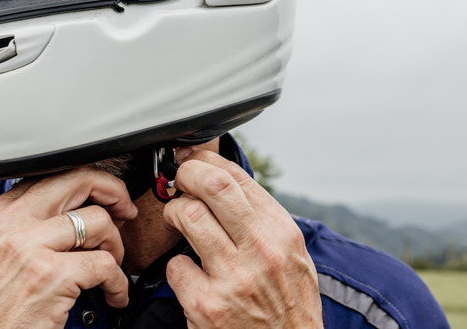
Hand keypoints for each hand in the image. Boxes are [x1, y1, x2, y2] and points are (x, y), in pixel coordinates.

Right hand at [0, 167, 137, 328]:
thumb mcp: (1, 251)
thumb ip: (31, 223)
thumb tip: (78, 203)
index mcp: (0, 214)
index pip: (55, 174)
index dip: (91, 182)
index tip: (107, 199)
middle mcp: (11, 224)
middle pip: (78, 181)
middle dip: (114, 193)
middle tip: (125, 214)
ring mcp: (30, 248)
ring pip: (99, 222)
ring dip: (116, 248)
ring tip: (109, 268)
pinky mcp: (50, 276)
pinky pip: (106, 265)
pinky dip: (119, 283)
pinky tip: (112, 295)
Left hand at [163, 148, 322, 327]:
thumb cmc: (289, 306)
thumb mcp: (292, 257)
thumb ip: (263, 222)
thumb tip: (225, 184)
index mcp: (282, 233)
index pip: (237, 178)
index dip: (205, 160)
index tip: (191, 160)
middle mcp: (262, 251)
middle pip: (212, 185)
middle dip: (186, 174)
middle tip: (178, 182)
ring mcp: (234, 278)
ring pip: (187, 215)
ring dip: (174, 213)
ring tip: (178, 222)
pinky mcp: (208, 305)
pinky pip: (176, 265)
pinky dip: (178, 268)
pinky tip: (190, 276)